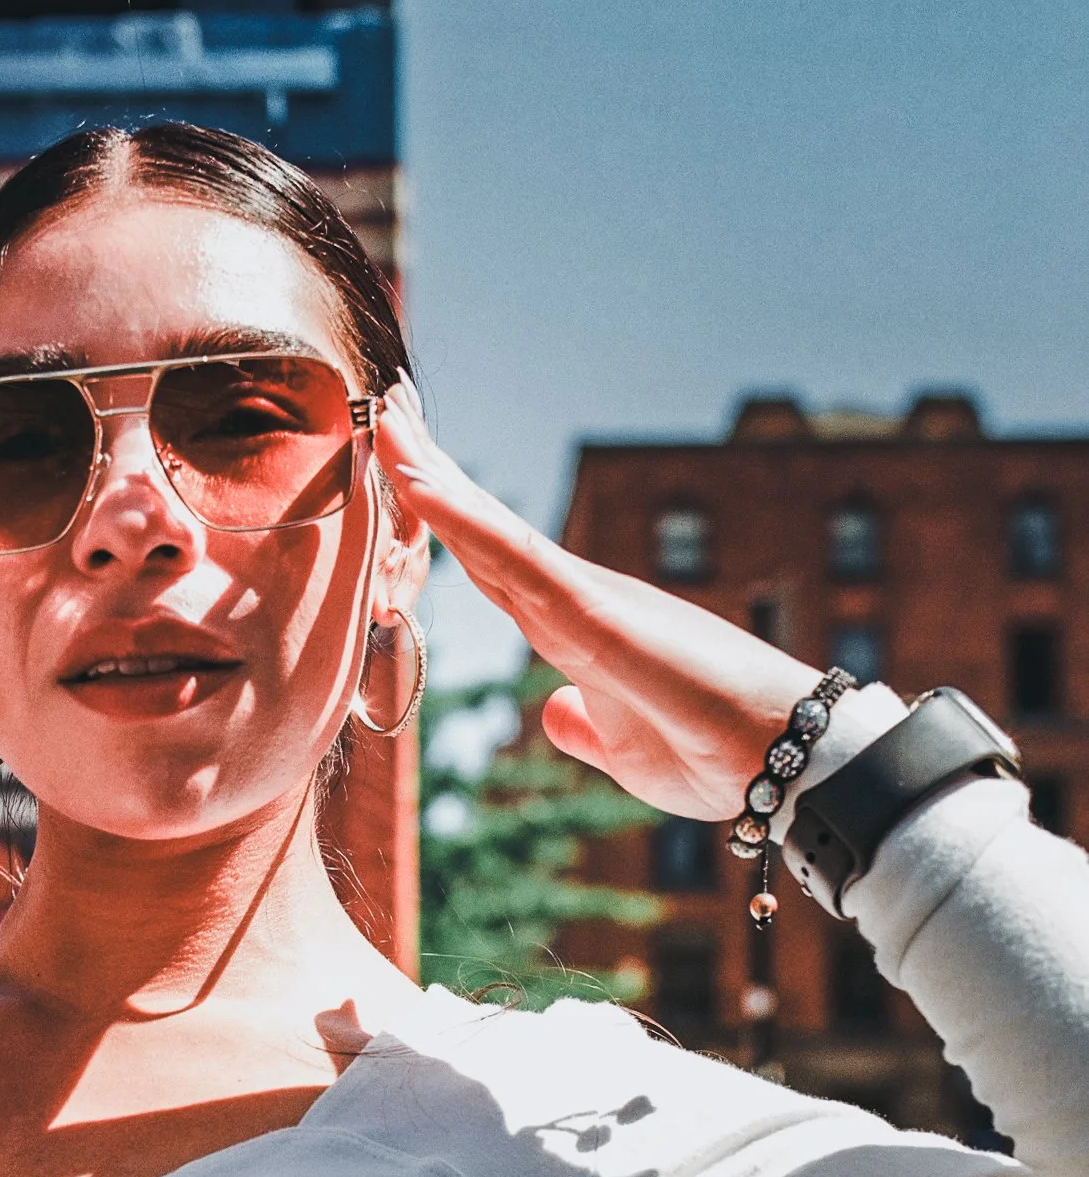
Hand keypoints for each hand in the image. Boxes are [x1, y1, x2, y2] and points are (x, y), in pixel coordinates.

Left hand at [377, 379, 821, 817]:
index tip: (407, 475)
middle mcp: (582, 601)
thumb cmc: (719, 756)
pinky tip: (420, 488)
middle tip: (386, 412)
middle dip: (435, 475)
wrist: (790, 764)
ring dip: (438, 480)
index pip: (498, 567)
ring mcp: (590, 601)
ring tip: (388, 422)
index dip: (450, 523)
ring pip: (495, 533)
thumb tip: (554, 711)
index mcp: (579, 630)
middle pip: (489, 532)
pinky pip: (518, 563)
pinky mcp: (600, 617)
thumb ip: (586, 727)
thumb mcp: (626, 752)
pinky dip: (465, 524)